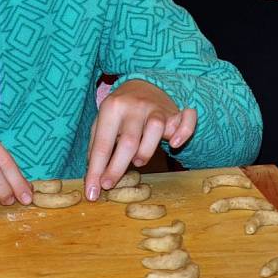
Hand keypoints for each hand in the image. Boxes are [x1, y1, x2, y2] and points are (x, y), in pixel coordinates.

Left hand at [85, 79, 196, 200]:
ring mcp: (156, 108)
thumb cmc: (121, 110)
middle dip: (117, 168)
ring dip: (146, 151)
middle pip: (128, 141)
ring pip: (155, 129)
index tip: (92, 192)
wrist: (145, 84)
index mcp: (112, 107)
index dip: (96, 170)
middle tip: (109, 185)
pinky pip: (185, 120)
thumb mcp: (103, 121)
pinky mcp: (175, 112)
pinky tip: (175, 144)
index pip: (102, 144)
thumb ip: (97, 144)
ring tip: (138, 162)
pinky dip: (183, 132)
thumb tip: (93, 175)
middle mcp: (134, 106)